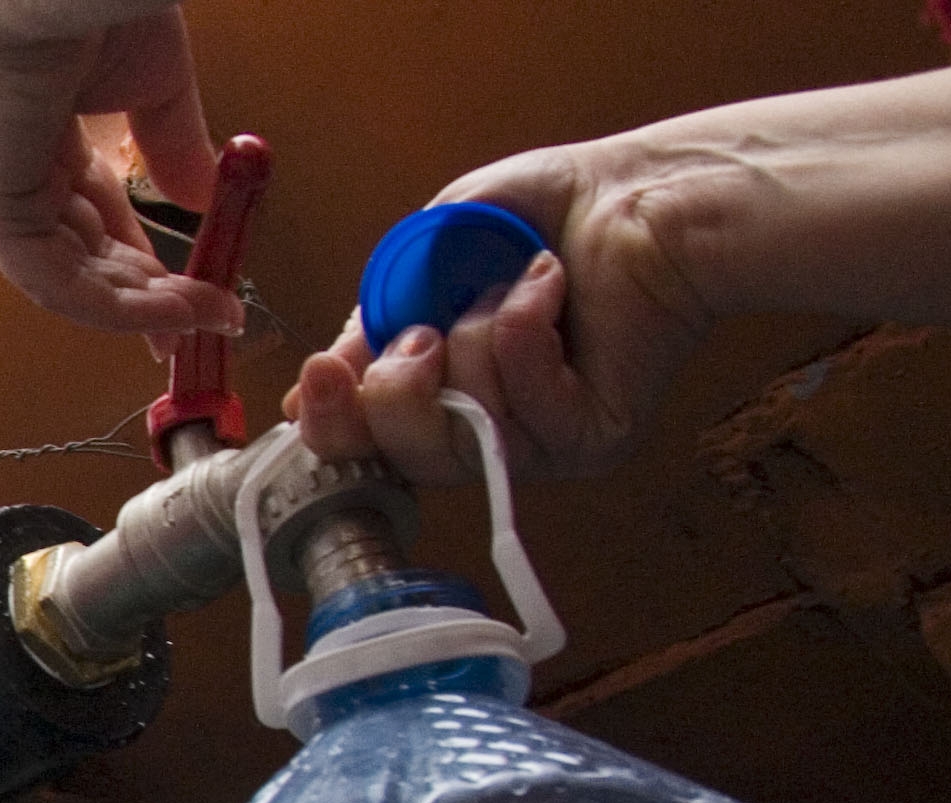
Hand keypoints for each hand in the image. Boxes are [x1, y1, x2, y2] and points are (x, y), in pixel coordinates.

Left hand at [0, 0, 239, 336]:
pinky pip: (57, 282)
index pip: (86, 223)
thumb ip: (172, 148)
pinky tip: (173, 309)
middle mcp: (0, 172)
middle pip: (78, 262)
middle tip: (205, 323)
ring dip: (143, 311)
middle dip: (147, 301)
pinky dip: (119, 307)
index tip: (196, 296)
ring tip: (204, 317)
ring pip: (70, 282)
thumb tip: (202, 199)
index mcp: (31, 138)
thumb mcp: (152, 86)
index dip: (143, 266)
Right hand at [284, 137, 712, 484]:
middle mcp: (485, 431)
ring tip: (514, 283)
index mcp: (438, 393)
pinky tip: (549, 287)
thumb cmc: (545, 215)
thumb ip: (369, 322)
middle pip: (405, 460)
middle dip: (397, 393)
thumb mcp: (424, 257)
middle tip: (422, 334)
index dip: (334, 423)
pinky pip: (525, 411)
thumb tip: (308, 389)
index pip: (365, 443)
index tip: (321, 377)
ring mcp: (537, 444)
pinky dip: (525, 332)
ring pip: (461, 435)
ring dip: (475, 340)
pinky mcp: (589, 440)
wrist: (642, 194)